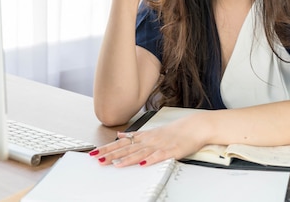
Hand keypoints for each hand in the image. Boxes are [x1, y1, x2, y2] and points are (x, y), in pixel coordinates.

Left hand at [89, 115, 203, 167]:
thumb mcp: (152, 131)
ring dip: (127, 159)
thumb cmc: (175, 131)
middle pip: (128, 148)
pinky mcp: (171, 151)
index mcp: (144, 136)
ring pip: (141, 153)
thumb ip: (135, 134)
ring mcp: (160, 145)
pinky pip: (159, 156)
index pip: (122, 143)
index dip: (108, 148)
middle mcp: (149, 140)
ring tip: (115, 164)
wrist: (195, 126)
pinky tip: (142, 164)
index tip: (94, 153)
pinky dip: (150, 160)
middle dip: (112, 154)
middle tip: (98, 159)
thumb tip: (120, 134)